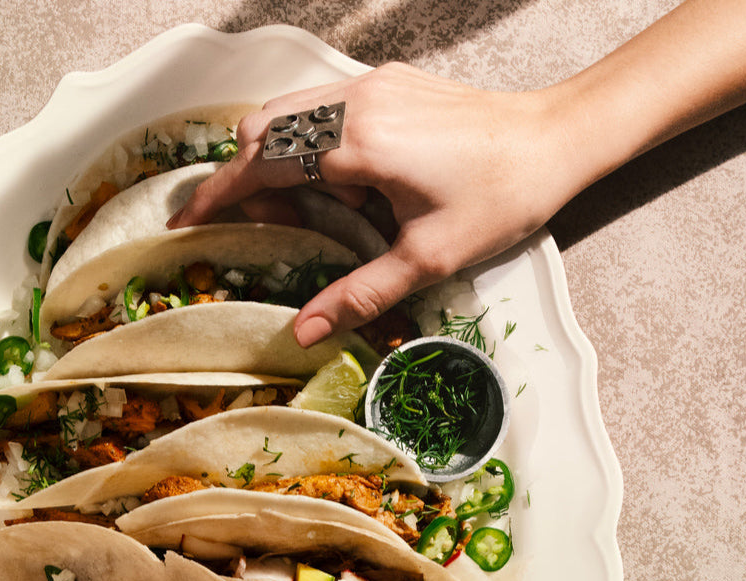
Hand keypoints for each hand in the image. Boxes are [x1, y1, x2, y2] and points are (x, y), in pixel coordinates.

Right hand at [170, 64, 577, 345]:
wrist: (558, 139)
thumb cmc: (500, 199)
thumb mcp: (427, 259)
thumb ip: (357, 293)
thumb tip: (302, 333)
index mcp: (361, 143)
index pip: (263, 161)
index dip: (219, 193)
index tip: (187, 220)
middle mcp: (357, 102)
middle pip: (265, 128)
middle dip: (249, 178)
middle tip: (265, 227)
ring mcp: (372, 85)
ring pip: (289, 112)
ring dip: (279, 159)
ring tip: (306, 210)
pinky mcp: (387, 83)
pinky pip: (321, 107)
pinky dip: (308, 143)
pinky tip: (339, 182)